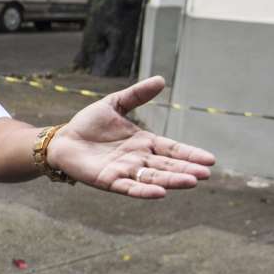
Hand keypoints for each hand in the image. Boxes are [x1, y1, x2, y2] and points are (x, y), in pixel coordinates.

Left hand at [47, 76, 215, 198]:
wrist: (63, 139)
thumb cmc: (88, 124)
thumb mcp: (114, 104)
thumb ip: (137, 95)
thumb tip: (161, 80)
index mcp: (143, 142)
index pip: (172, 149)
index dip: (190, 154)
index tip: (210, 159)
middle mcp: (138, 159)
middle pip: (167, 166)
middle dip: (186, 170)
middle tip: (206, 174)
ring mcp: (124, 171)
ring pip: (153, 177)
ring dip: (172, 181)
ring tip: (192, 182)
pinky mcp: (109, 180)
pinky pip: (129, 187)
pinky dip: (144, 191)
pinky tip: (160, 193)